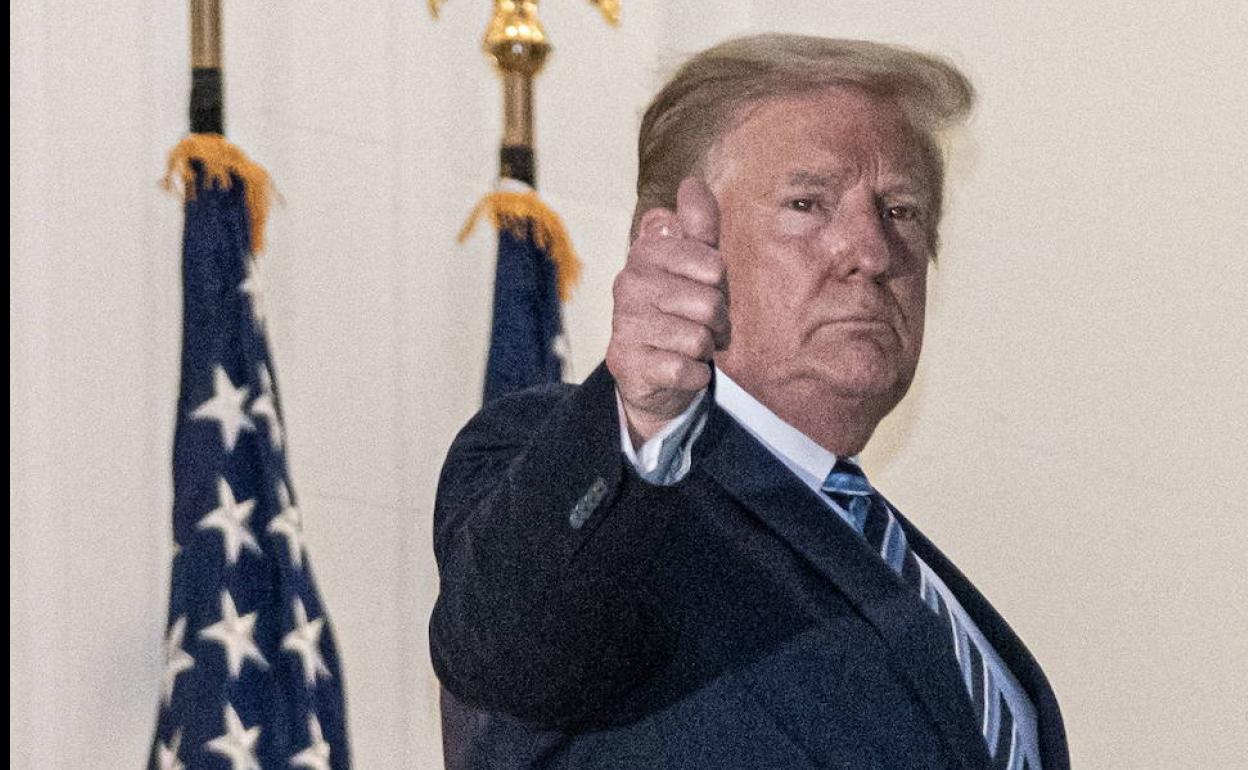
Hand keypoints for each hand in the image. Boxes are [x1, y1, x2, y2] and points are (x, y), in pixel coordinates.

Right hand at [607, 177, 730, 446]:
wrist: (652, 372)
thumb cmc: (681, 311)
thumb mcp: (696, 266)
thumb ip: (699, 228)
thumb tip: (692, 183)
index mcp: (646, 254)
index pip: (713, 264)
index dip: (720, 285)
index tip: (707, 291)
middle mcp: (627, 285)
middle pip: (709, 304)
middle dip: (718, 322)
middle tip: (705, 326)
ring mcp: (624, 325)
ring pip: (698, 339)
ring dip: (705, 350)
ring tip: (691, 347)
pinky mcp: (626, 363)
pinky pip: (686, 370)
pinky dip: (694, 375)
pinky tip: (680, 369)